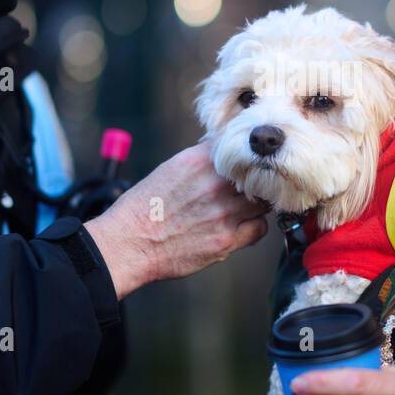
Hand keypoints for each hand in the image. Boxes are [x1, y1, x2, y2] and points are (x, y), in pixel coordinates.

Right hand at [84, 142, 268, 298]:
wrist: (131, 243)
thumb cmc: (146, 206)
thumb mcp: (172, 168)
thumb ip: (202, 160)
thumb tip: (222, 152)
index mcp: (200, 162)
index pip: (241, 150)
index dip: (247, 159)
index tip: (247, 166)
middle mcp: (215, 185)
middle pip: (256, 176)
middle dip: (255, 182)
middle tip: (250, 189)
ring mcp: (224, 213)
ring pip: (263, 203)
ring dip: (257, 205)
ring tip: (245, 209)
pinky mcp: (227, 240)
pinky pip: (259, 228)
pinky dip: (254, 226)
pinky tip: (241, 226)